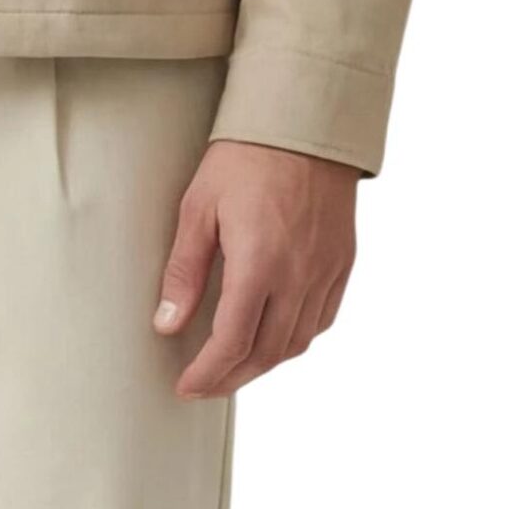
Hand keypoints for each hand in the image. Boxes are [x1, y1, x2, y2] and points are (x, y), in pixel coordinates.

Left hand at [152, 137, 358, 397]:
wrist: (303, 123)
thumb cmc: (245, 157)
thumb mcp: (198, 207)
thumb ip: (184, 272)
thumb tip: (167, 325)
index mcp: (259, 263)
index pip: (233, 342)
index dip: (207, 373)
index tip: (186, 386)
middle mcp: (298, 275)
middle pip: (267, 353)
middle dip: (233, 377)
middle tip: (205, 384)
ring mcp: (326, 271)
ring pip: (298, 342)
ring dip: (264, 363)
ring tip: (235, 365)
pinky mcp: (343, 262)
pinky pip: (323, 318)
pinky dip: (297, 338)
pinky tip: (275, 335)